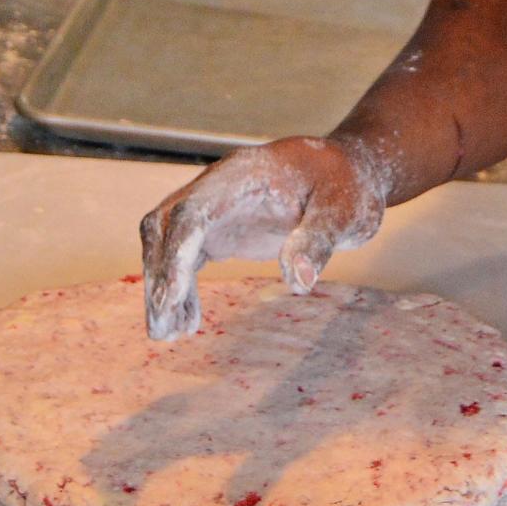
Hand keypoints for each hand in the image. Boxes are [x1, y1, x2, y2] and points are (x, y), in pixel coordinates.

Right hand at [141, 135, 386, 339]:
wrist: (348, 171)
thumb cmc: (347, 187)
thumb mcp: (344, 212)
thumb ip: (318, 241)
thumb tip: (298, 282)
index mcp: (244, 175)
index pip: (193, 211)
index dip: (176, 253)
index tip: (171, 298)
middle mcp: (219, 186)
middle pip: (165, 225)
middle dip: (158, 276)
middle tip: (163, 329)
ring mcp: (216, 206)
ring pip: (166, 241)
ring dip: (162, 285)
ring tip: (169, 334)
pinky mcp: (220, 226)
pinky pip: (185, 255)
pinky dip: (180, 286)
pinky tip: (187, 321)